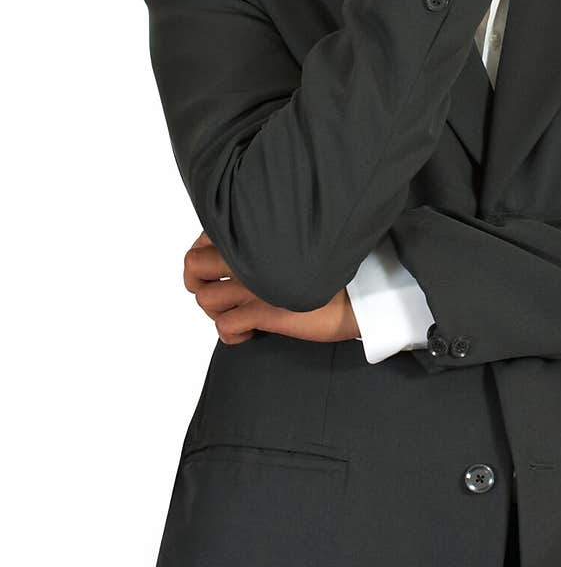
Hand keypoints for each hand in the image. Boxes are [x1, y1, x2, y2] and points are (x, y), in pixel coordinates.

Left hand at [182, 230, 359, 345]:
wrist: (362, 293)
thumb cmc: (334, 269)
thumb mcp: (298, 243)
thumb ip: (269, 241)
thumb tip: (245, 248)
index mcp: (259, 231)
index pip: (205, 238)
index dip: (204, 254)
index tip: (218, 266)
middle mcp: (252, 254)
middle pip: (192, 266)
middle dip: (198, 283)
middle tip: (219, 292)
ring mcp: (256, 284)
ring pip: (205, 299)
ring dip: (217, 310)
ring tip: (237, 313)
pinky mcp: (266, 311)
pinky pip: (225, 328)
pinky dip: (232, 334)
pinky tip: (250, 332)